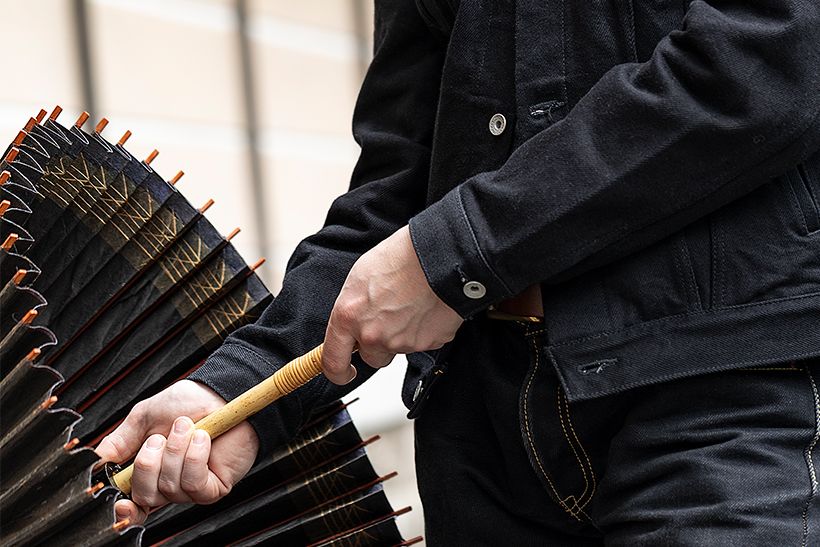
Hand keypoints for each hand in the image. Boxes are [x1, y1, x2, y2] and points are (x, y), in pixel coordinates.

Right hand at [95, 380, 258, 523]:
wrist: (223, 393)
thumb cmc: (191, 402)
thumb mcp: (145, 417)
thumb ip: (120, 440)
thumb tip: (98, 460)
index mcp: (152, 471)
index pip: (135, 504)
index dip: (124, 509)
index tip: (119, 501)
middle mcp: (171, 483)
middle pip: (146, 496)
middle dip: (149, 462)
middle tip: (160, 437)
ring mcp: (193, 487)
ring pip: (169, 486)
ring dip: (175, 451)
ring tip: (186, 428)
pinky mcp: (214, 486)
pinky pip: (193, 482)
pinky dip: (194, 457)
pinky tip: (201, 438)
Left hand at [322, 225, 462, 383]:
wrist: (438, 256)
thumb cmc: (400, 257)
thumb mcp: (360, 277)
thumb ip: (353, 308)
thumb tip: (355, 321)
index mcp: (349, 317)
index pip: (333, 360)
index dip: (337, 371)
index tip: (343, 371)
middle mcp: (373, 335)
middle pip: (372, 358)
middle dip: (378, 344)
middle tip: (389, 317)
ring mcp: (402, 343)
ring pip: (398, 349)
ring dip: (402, 334)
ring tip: (411, 304)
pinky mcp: (428, 343)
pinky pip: (422, 343)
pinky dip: (424, 330)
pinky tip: (426, 307)